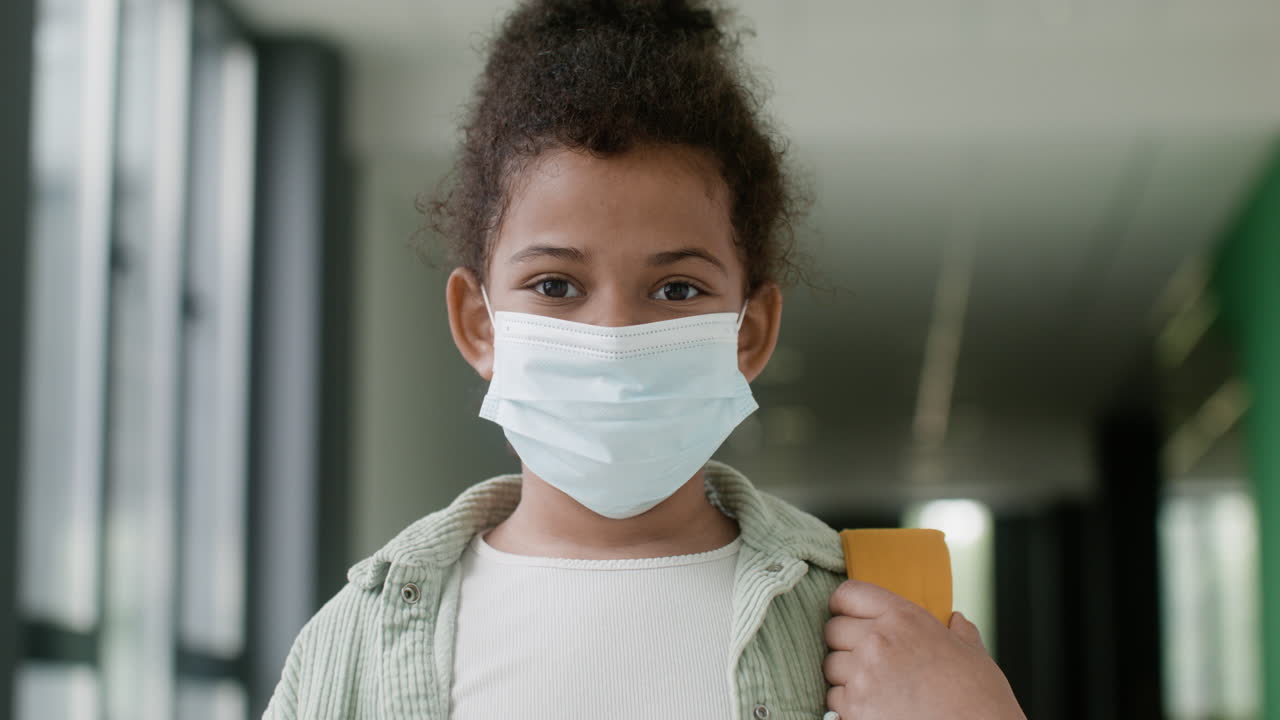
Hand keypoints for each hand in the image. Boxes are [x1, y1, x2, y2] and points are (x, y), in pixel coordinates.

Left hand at [822, 579, 1025, 719]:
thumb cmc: (978, 700)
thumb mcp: (973, 654)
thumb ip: (958, 632)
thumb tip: (956, 621)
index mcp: (904, 618)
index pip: (849, 594)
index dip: (845, 606)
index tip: (848, 616)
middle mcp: (877, 640)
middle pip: (833, 630)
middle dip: (845, 642)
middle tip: (866, 658)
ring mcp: (863, 675)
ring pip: (831, 665)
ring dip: (845, 674)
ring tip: (875, 686)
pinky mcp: (855, 707)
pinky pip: (834, 696)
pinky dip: (848, 702)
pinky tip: (874, 706)